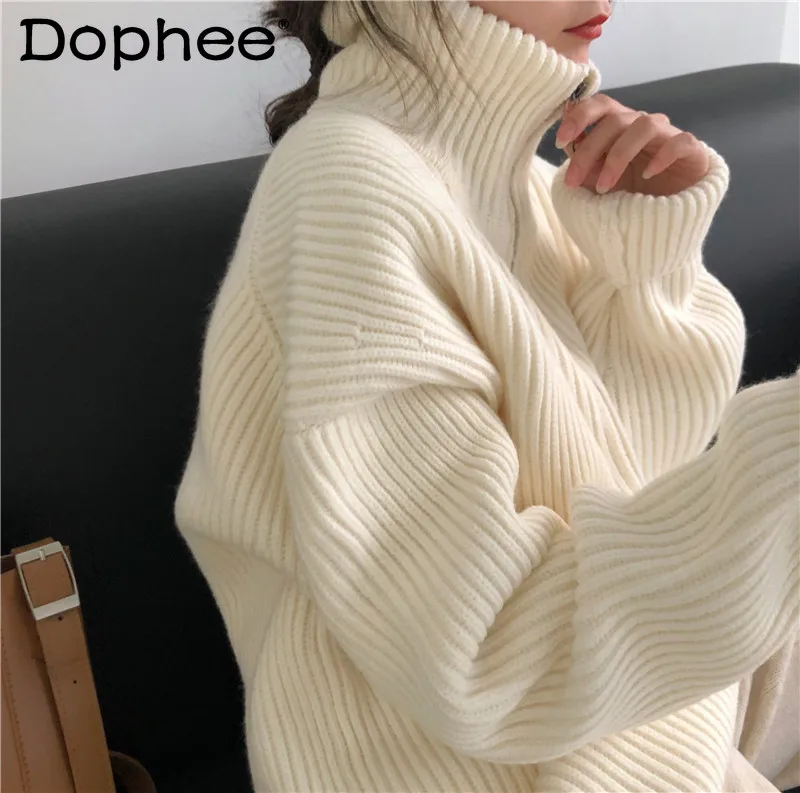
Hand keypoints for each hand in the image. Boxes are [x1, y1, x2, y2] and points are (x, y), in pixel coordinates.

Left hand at [555, 93, 709, 196]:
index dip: (578, 116)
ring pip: (644, 126)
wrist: (671, 209)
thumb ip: (585, 162)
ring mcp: (668, 134)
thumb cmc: (632, 189)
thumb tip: (567, 144)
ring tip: (605, 187)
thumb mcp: (599, 179)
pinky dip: (662, 157)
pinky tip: (647, 176)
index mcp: (619, 125)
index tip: (559, 141)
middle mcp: (642, 123)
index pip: (599, 105)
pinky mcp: (691, 149)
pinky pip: (678, 142)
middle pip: (615, 120)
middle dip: (589, 150)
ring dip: (618, 157)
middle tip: (573, 181)